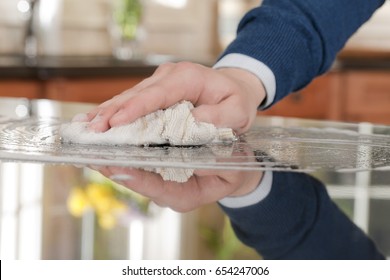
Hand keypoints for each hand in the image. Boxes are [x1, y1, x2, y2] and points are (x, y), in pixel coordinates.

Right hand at [84, 62, 265, 134]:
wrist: (233, 89)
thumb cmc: (235, 102)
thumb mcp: (238, 112)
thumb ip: (219, 118)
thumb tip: (191, 123)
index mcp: (188, 79)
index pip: (157, 94)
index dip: (135, 108)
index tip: (116, 121)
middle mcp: (169, 77)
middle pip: (136, 95)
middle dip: (112, 113)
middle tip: (92, 130)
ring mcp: (159, 82)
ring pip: (129, 97)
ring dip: (107, 113)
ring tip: (86, 127)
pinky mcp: (154, 91)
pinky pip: (131, 102)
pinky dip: (114, 112)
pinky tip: (98, 120)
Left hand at [90, 143, 262, 211]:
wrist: (234, 166)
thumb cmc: (235, 168)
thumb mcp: (234, 167)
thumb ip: (218, 167)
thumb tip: (197, 161)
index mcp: (186, 195)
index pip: (155, 188)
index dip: (134, 177)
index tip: (113, 166)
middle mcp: (167, 189)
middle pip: (136, 178)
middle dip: (112, 164)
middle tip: (89, 151)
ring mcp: (159, 177)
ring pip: (131, 167)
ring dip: (111, 153)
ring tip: (91, 137)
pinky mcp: (155, 164)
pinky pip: (135, 156)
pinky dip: (121, 143)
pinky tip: (108, 129)